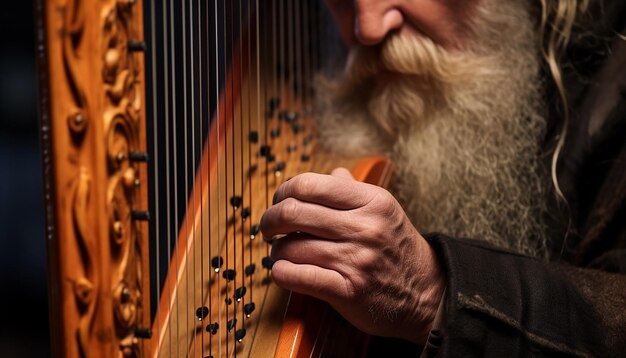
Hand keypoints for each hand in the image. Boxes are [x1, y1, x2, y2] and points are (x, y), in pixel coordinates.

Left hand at [260, 168, 444, 343]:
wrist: (427, 293)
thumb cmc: (398, 249)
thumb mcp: (384, 211)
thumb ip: (354, 190)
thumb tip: (332, 172)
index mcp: (371, 201)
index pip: (309, 184)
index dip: (283, 191)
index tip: (278, 202)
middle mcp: (364, 227)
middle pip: (293, 213)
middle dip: (269, 220)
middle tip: (267, 228)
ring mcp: (356, 260)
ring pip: (291, 247)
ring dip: (276, 251)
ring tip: (281, 254)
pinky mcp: (348, 290)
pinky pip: (298, 277)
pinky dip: (281, 273)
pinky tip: (282, 272)